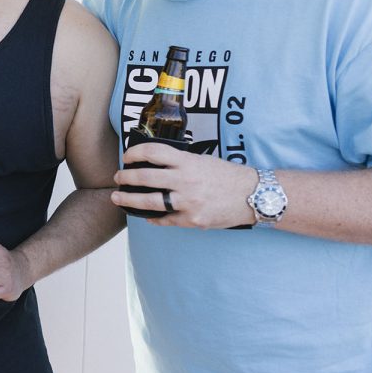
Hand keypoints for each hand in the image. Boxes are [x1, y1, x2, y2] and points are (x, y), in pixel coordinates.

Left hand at [111, 142, 257, 228]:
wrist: (253, 196)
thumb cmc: (228, 176)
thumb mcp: (203, 161)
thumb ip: (180, 162)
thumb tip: (153, 163)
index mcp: (188, 162)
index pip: (152, 152)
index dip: (134, 153)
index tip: (127, 157)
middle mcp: (185, 181)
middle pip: (144, 178)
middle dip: (125, 178)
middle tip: (118, 178)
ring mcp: (188, 203)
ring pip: (149, 202)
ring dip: (129, 200)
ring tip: (118, 198)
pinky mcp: (192, 220)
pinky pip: (164, 220)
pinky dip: (152, 218)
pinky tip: (145, 215)